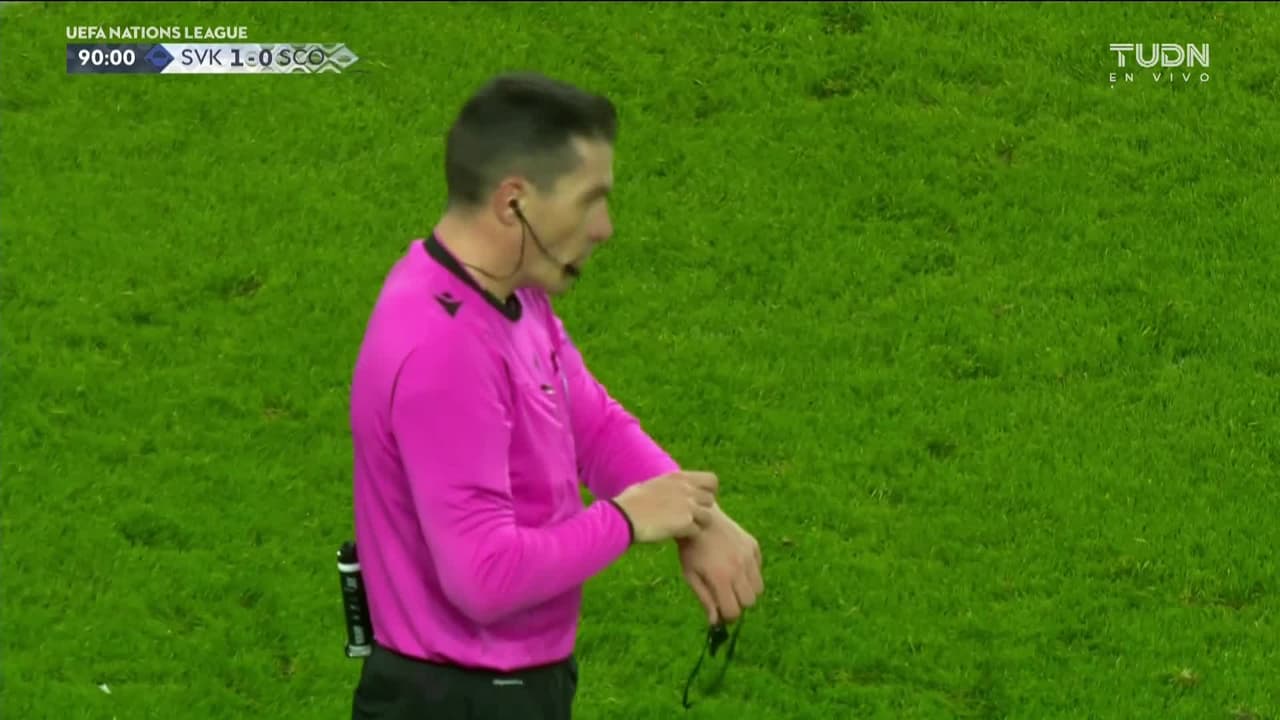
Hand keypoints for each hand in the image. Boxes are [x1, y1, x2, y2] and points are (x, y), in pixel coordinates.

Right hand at [612, 471, 718, 542]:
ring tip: (682, 528)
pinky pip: (696, 531)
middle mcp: (686, 488)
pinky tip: (674, 535)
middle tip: (689, 517)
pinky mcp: (685, 522)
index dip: (709, 491)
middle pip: (710, 500)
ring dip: (697, 524)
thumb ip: (662, 486)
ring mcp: (687, 505)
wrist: (623, 517)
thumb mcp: (648, 485)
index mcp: (678, 477)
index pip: (712, 480)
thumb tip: (658, 488)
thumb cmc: (629, 502)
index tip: (700, 500)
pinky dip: (688, 535)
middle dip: (703, 510)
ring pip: (707, 517)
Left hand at [677, 505, 762, 623]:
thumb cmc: (691, 550)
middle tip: (727, 597)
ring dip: (747, 590)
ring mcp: (748, 556)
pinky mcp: (754, 546)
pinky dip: (751, 574)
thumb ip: (705, 600)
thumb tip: (715, 622)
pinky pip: (759, 570)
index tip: (721, 612)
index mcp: (720, 578)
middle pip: (749, 602)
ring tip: (733, 582)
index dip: (727, 616)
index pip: (733, 611)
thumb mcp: (691, 576)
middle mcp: (738, 568)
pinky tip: (736, 565)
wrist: (700, 519)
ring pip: (758, 588)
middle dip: (739, 604)